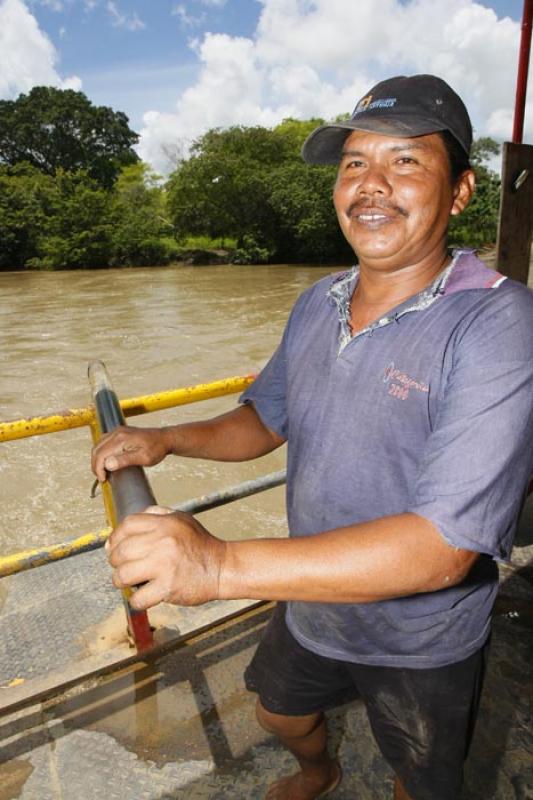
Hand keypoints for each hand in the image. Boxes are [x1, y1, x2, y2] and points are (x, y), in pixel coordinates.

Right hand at [91, 425, 171, 481]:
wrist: (165, 438)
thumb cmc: (157, 449)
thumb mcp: (144, 458)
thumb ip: (125, 460)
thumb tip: (108, 464)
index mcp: (122, 438)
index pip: (101, 454)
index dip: (98, 468)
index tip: (103, 479)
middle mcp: (117, 432)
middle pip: (97, 449)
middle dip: (96, 465)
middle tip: (101, 477)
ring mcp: (118, 431)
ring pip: (99, 445)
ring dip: (98, 459)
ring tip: (103, 472)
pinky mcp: (120, 433)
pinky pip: (104, 442)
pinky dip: (102, 452)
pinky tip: (107, 462)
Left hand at [106, 505, 225, 608]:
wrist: (222, 567)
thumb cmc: (200, 545)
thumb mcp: (181, 519)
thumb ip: (157, 515)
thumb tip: (127, 524)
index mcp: (165, 524)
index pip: (127, 526)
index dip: (115, 537)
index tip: (113, 547)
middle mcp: (163, 542)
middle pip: (120, 551)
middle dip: (115, 562)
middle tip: (122, 567)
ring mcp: (164, 565)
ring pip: (123, 575)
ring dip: (121, 582)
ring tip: (129, 582)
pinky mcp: (168, 587)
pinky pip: (138, 598)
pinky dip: (137, 600)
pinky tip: (144, 595)